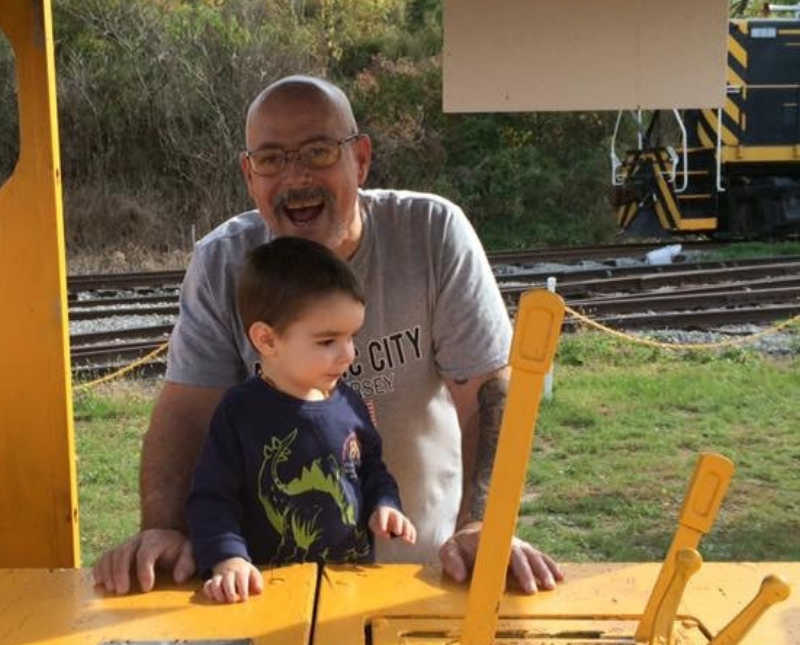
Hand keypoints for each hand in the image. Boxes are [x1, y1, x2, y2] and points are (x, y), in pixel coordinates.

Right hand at [92, 528, 194, 593]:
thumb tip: (179, 577)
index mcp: (156, 539)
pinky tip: (99, 582)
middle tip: (122, 592)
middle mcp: (138, 539)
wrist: (168, 542)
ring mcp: (126, 545)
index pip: (146, 552)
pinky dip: (99, 569)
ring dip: (108, 572)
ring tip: (111, 590)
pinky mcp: (117, 552)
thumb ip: (187, 564)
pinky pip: (104, 558)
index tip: (146, 588)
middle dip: (121, 572)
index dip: (144, 570)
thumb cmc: (178, 551)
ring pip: (111, 554)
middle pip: (124, 552)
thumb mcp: (189, 554)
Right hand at [204, 557, 263, 602]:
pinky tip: (214, 598)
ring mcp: (219, 576)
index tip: (244, 599)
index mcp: (241, 571)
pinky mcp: (211, 581)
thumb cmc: (244, 572)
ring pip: (215, 583)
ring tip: (223, 600)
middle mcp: (229, 573)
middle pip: (227, 581)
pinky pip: (207, 586)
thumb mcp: (253, 573)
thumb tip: (259, 591)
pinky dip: (209, 593)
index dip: (243, 590)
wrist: (231, 562)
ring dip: (218, 593)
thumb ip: (257, 581)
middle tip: (233, 600)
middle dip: (230, 592)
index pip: (241, 579)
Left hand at [368, 506, 416, 543]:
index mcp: (384, 511)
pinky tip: (411, 541)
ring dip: (407, 530)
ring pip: (406, 523)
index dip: (383, 522)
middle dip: (398, 525)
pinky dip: (412, 534)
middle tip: (397, 532)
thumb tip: (386, 535)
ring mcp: (402, 518)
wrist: (385, 515)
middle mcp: (394, 514)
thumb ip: (376, 528)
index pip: (383, 514)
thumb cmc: (377, 521)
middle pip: (398, 517)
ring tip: (406, 539)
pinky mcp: (407, 524)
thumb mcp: (373, 522)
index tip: (383, 530)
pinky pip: (411, 528)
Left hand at [438, 522, 563, 593]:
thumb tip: (459, 576)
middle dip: (525, 574)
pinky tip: (560, 576)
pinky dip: (551, 565)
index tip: (500, 588)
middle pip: (519, 556)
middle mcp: (506, 541)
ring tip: (549, 586)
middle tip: (531, 591)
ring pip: (533, 556)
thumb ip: (451, 560)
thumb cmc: (461, 547)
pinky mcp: (527, 551)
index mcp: (487, 540)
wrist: (473, 535)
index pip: (495, 553)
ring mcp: (519, 545)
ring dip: (542, 571)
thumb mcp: (449, 550)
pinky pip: (541, 557)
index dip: (499, 570)